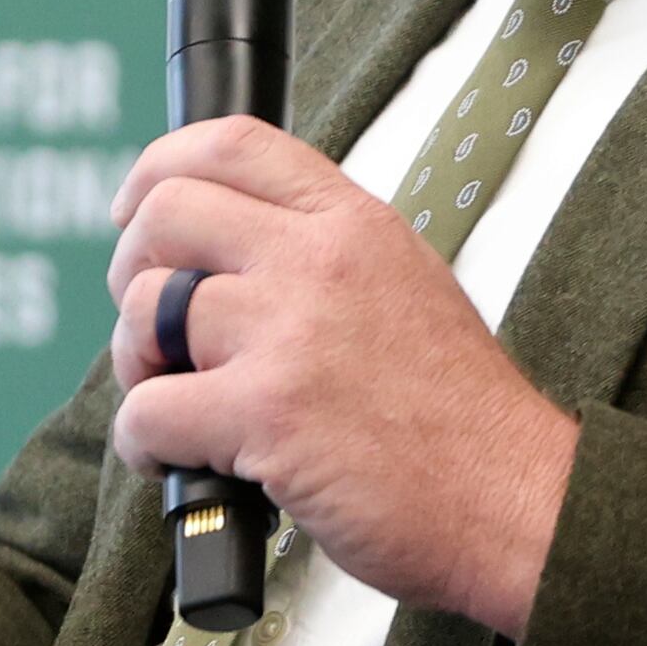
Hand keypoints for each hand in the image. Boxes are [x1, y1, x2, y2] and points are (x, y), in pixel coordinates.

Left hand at [103, 118, 575, 635]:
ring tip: (175, 400)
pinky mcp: (266, 413)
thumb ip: (327, 259)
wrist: (516, 501)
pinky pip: (146, 411)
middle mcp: (320, 262)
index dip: (159, 167)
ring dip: (137, 363)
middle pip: (167, 213)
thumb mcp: (408, 289)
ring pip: (145, 310)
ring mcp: (290, 333)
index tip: (134, 207)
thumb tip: (232, 261)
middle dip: (130, 269)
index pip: (234, 144)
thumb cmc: (464, 422)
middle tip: (149, 323)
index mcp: (354, 225)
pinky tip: (179, 460)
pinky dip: (143, 444)